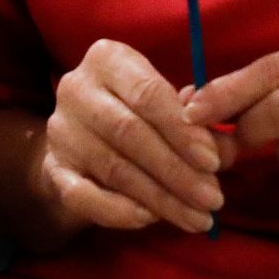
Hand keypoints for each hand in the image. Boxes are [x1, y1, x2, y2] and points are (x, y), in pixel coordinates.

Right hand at [39, 39, 224, 235]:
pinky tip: (149, 220)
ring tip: (198, 218)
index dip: (182, 130)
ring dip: (160, 198)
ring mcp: (61, 130)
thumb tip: (227, 150)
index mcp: (107, 59)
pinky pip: (83, 196)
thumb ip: (200, 124)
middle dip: (177, 171)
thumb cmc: (139, 111)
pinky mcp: (52, 167)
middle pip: (130, 132)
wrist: (83, 133)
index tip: (214, 162)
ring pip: (114, 168)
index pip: (147, 93)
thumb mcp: (169, 105)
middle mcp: (76, 88)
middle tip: (213, 199)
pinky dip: (117, 211)